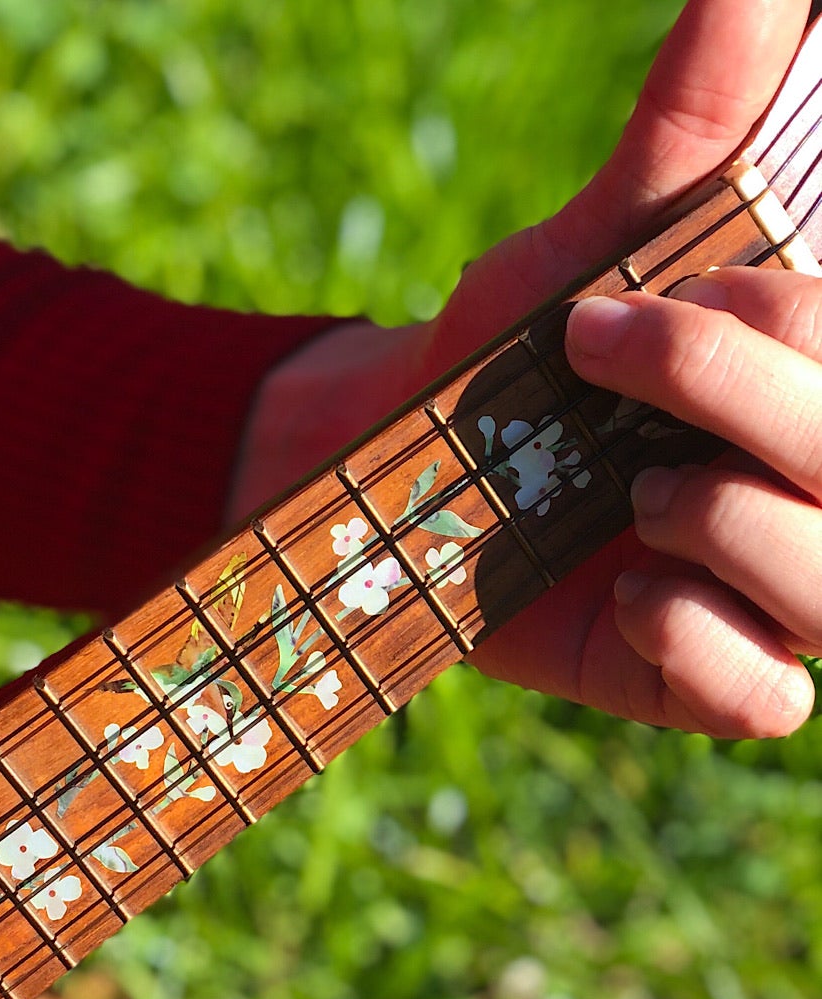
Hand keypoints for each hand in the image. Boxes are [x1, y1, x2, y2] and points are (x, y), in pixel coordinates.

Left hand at [238, 0, 815, 735]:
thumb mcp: (592, 243)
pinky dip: (703, 646)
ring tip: (632, 500)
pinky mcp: (699, 680)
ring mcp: (767, 598)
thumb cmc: (502, 364)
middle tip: (604, 371)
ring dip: (734, 524)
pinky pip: (764, 695)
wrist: (394, 483)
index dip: (778, 329)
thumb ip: (690, 129)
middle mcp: (813, 492)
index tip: (636, 309)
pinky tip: (630, 598)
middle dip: (742, 402)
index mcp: (810, 385)